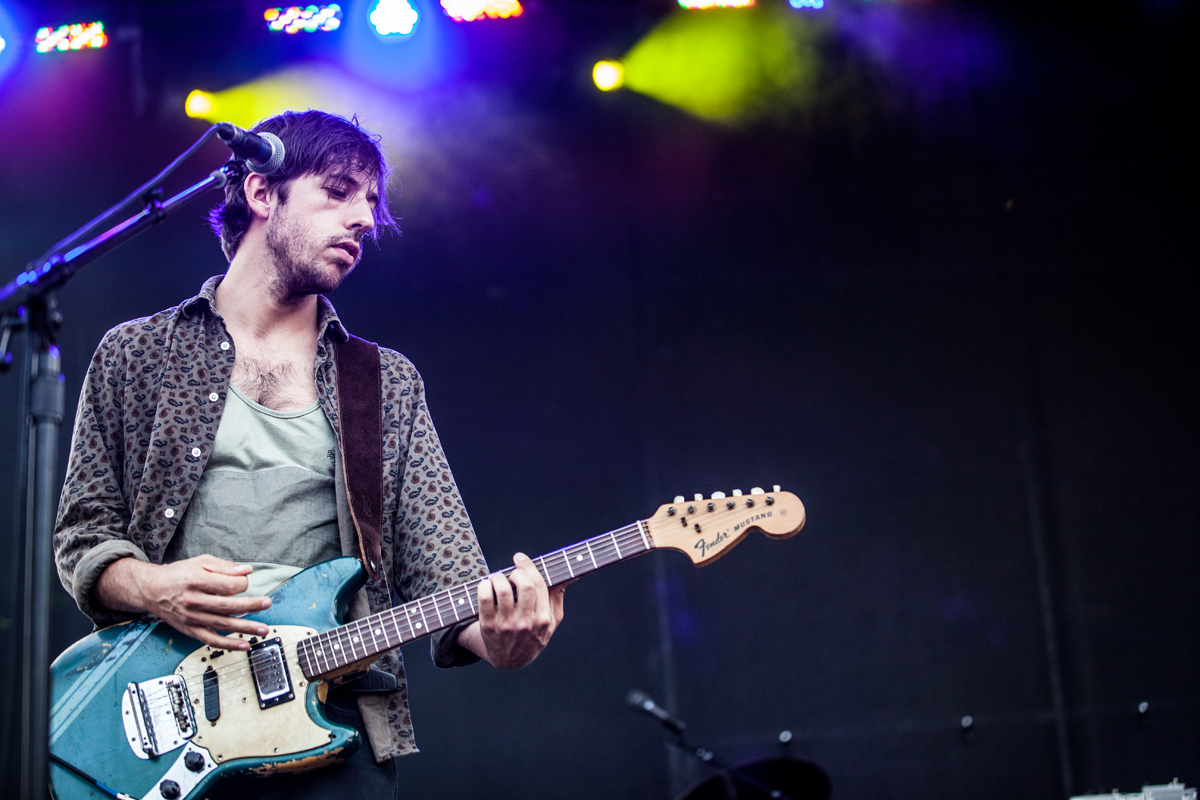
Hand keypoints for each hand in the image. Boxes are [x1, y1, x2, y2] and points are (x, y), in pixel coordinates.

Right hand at [93, 555, 271, 649]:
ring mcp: (192, 618)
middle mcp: (193, 601)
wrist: (152, 590)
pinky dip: (228, 644)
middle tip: (267, 603)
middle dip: (251, 605)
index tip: (245, 581)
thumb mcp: (200, 563)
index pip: (227, 586)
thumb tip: (246, 570)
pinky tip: (244, 645)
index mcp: (196, 581)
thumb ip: (224, 566)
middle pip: (228, 606)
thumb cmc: (178, 574)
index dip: (242, 583)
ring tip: (263, 629)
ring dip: (245, 628)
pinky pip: (211, 640)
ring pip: (222, 625)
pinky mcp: (190, 630)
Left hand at [472, 552, 566, 669]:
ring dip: (498, 577)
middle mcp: (526, 622)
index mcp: (543, 618)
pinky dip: (484, 585)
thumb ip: (558, 595)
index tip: (519, 557)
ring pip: (502, 589)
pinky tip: (487, 586)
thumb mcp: (552, 619)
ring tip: (497, 579)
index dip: (528, 566)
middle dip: (515, 572)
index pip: (538, 584)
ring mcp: (506, 625)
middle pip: (524, 584)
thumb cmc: (534, 634)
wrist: (511, 661)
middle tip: (511, 574)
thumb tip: (572, 574)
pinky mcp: (488, 627)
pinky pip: (484, 598)